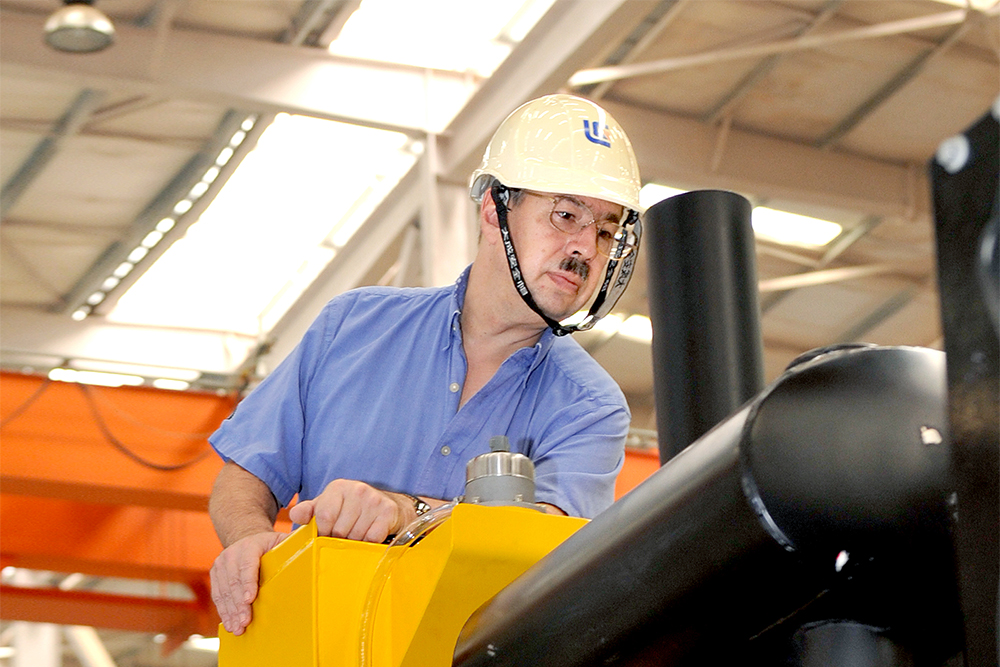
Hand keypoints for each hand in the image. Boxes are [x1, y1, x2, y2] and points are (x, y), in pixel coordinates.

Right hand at [210, 530, 285, 635]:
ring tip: (237, 627)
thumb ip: (293, 544)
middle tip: (244, 621)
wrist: (247, 539)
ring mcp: (221, 564)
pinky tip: (229, 623)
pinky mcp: (215, 574)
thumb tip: (313, 548)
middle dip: (239, 604)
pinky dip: (223, 610)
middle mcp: (232, 553)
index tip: (249, 599)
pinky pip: (217, 595)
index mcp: (250, 545)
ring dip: (230, 611)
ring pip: (224, 590)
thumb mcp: (281, 540)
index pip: (248, 564)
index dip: (248, 582)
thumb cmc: (269, 544)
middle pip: (234, 581)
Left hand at [289, 479, 409, 543]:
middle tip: (344, 537)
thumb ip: (308, 511)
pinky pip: (372, 538)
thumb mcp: (328, 506)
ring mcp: (374, 500)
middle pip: (339, 530)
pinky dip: (369, 543)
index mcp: (338, 487)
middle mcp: (357, 489)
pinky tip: (369, 536)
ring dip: (354, 543)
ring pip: (356, 536)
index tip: (326, 535)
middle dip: (339, 539)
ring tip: (357, 536)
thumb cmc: (351, 510)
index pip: (323, 516)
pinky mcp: (388, 511)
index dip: (322, 532)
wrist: (388, 507)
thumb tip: (294, 515)